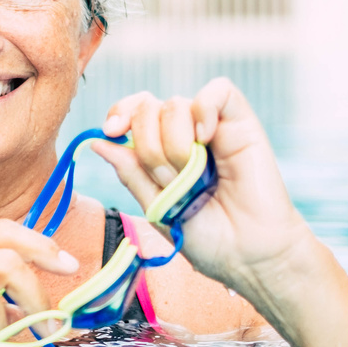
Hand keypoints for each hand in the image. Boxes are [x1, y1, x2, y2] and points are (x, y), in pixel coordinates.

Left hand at [92, 78, 312, 288]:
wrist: (249, 255)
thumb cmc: (207, 237)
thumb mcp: (157, 207)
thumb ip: (131, 173)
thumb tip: (98, 142)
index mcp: (161, 149)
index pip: (132, 111)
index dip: (119, 113)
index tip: (112, 130)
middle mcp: (184, 133)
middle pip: (147, 107)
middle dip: (149, 148)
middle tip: (168, 180)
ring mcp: (212, 126)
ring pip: (175, 103)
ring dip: (174, 144)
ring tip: (193, 175)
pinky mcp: (241, 123)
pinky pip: (219, 91)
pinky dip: (205, 108)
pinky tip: (206, 138)